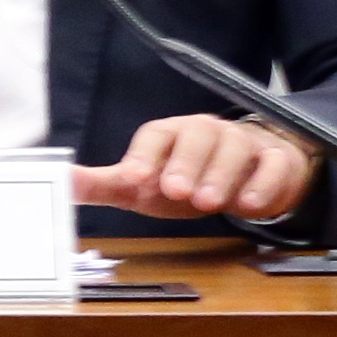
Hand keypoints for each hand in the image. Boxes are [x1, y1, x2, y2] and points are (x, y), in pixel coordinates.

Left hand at [73, 113, 321, 224]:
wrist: (243, 177)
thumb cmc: (185, 178)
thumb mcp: (142, 186)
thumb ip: (104, 184)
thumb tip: (60, 181)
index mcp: (171, 133)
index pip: (156, 134)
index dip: (144, 154)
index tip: (134, 178)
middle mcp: (206, 132)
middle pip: (198, 135)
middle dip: (187, 163)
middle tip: (177, 192)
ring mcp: (244, 144)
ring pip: (236, 147)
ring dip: (221, 174)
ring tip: (209, 202)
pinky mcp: (276, 160)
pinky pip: (275, 164)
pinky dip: (264, 183)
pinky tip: (249, 205)